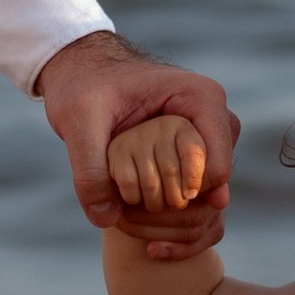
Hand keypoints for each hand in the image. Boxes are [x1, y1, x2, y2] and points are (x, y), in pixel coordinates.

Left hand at [36, 35, 237, 251]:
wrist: (83, 74)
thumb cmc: (83, 87)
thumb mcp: (78, 123)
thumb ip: (89, 170)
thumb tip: (106, 219)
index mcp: (201, 98)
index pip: (215, 168)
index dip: (182, 196)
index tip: (141, 203)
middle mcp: (214, 116)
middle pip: (215, 182)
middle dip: (178, 204)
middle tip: (133, 209)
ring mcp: (207, 133)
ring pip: (208, 191)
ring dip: (174, 209)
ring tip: (131, 208)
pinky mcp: (194, 148)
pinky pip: (197, 189)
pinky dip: (171, 208)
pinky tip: (140, 214)